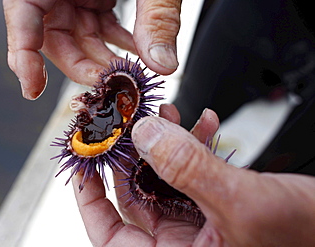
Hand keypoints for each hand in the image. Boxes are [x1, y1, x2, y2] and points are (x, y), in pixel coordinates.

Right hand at [3, 0, 180, 99]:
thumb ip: (156, 16)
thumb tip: (163, 65)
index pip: (23, 15)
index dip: (23, 54)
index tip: (31, 89)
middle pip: (55, 37)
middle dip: (83, 65)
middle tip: (111, 86)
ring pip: (78, 37)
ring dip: (104, 59)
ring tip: (129, 74)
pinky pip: (98, 26)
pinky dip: (118, 42)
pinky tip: (138, 53)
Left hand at [73, 105, 314, 245]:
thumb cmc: (304, 237)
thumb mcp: (241, 203)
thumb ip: (189, 169)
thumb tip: (145, 136)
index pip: (111, 236)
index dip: (90, 200)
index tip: (84, 163)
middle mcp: (183, 246)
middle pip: (136, 198)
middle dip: (133, 154)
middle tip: (128, 124)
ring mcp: (199, 226)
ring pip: (163, 180)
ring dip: (165, 144)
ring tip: (167, 116)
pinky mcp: (215, 206)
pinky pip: (191, 174)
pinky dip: (194, 147)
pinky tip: (203, 125)